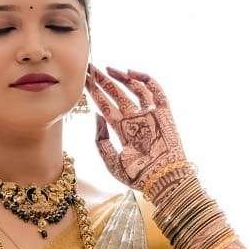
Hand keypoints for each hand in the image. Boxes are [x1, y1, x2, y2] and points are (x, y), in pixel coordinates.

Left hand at [85, 63, 189, 191]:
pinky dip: (145, 80)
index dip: (94, 93)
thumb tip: (97, 116)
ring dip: (121, 78)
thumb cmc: (137, 175)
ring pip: (134, 89)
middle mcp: (135, 120)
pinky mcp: (164, 113)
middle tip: (91, 68)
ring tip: (107, 69)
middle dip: (103, 82)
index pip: (105, 106)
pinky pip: (156, 91)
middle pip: (117, 95)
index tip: (84, 80)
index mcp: (122, 130)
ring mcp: (150, 115)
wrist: (161, 180)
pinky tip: (129, 73)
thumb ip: (101, 139)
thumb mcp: (111, 161)